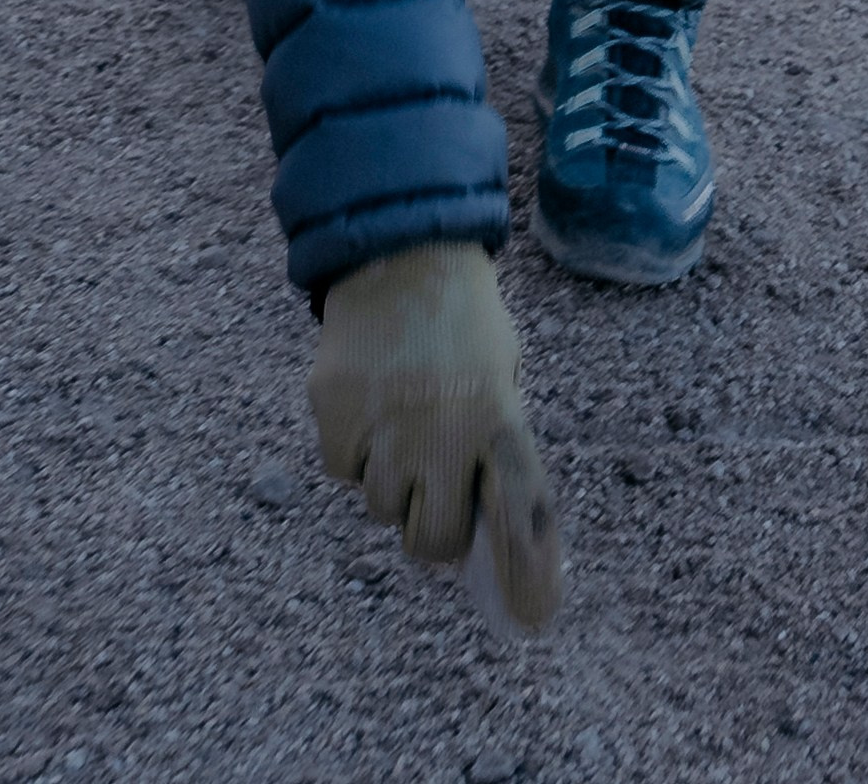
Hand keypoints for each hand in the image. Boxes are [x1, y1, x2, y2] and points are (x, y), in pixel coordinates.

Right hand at [308, 241, 562, 627]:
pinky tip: (368, 407)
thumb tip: (487, 529)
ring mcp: (385, 427)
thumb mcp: (503, 376)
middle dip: (433, 527)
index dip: (527, 574)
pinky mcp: (335, 414)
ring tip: (400, 427)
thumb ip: (497, 447)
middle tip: (434, 488)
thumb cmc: (464, 322)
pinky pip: (341, 470)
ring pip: (382, 509)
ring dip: (392, 485)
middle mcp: (443, 435)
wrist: (401, 251)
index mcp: (499, 421)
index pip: (520, 515)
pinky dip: (352, 452)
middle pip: (432, 542)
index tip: (532, 617)